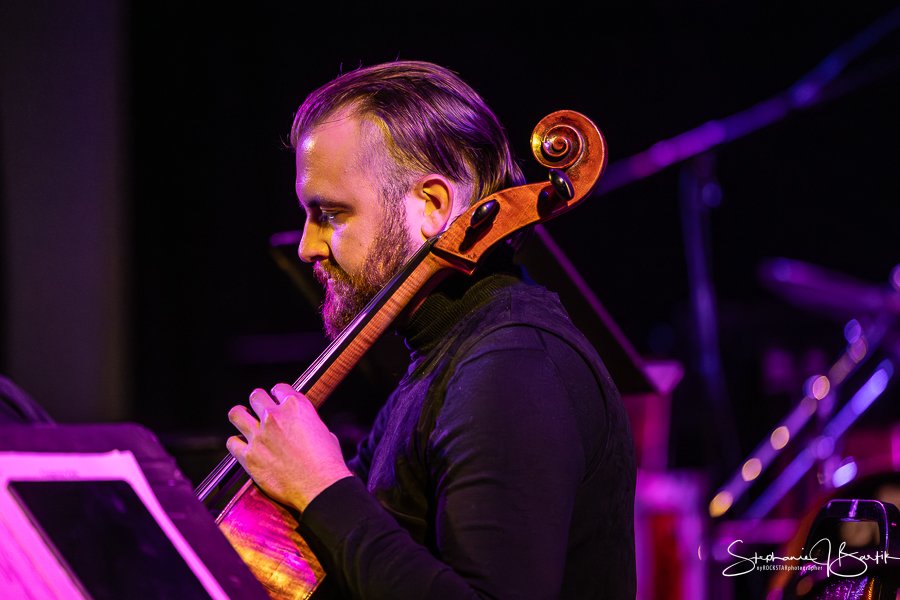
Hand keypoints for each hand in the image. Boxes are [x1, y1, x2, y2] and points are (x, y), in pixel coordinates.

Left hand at [226, 383, 352, 511]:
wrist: (320, 486)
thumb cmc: (327, 463)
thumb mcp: (324, 431)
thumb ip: (308, 423)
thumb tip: (303, 427)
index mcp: (296, 406)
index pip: (279, 388)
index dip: (278, 396)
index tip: (277, 402)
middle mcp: (274, 416)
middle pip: (255, 396)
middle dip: (258, 403)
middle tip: (260, 412)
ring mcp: (259, 435)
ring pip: (236, 414)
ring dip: (241, 417)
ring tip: (245, 423)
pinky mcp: (248, 456)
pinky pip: (232, 442)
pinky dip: (236, 444)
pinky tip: (243, 447)